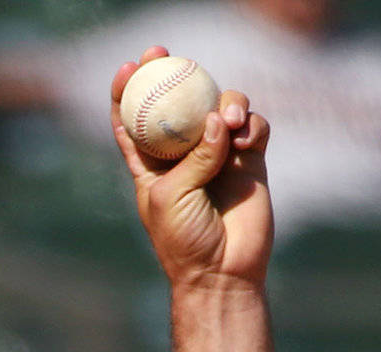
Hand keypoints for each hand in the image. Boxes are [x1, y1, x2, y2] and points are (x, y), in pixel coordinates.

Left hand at [112, 46, 271, 289]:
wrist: (222, 270)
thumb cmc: (183, 240)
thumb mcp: (171, 197)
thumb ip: (193, 156)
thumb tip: (217, 119)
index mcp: (150, 167)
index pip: (133, 123)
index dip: (126, 94)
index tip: (127, 68)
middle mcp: (184, 155)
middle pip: (179, 103)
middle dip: (173, 74)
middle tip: (165, 52)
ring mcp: (218, 154)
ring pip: (222, 106)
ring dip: (228, 103)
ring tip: (230, 120)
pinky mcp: (250, 159)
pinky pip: (254, 125)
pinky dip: (251, 125)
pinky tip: (246, 142)